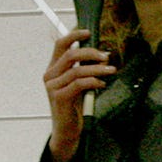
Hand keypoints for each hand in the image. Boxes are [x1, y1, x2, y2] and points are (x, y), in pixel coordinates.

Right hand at [42, 28, 114, 161]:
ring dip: (97, 69)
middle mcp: (50, 75)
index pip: (59, 45)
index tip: (88, 32)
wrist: (67, 129)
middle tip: (107, 56)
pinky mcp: (60, 98)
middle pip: (70, 55)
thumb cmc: (74, 106)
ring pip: (77, 70)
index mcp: (53, 69)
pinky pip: (79, 84)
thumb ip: (84, 71)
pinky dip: (93, 81)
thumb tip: (102, 56)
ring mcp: (53, 87)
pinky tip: (102, 84)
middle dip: (90, 53)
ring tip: (112, 70)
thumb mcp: (79, 84)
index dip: (73, 36)